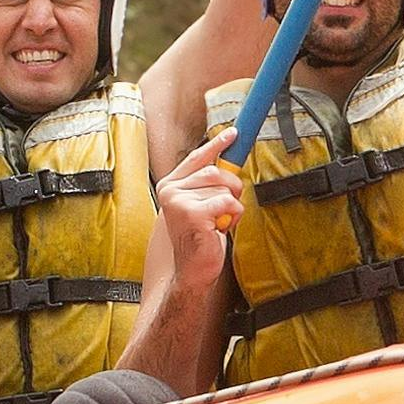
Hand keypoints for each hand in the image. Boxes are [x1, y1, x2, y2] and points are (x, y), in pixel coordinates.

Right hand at [149, 129, 243, 295]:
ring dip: (232, 206)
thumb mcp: (201, 205)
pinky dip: (233, 216)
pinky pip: (228, 203)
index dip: (217, 144)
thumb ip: (208, 185)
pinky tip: (220, 228)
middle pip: (216, 171)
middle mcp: (170, 190)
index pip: (197, 158)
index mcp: (170, 185)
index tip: (233, 133)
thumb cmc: (199, 238)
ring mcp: (179, 201)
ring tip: (219, 222)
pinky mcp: (193, 213)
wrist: (192, 270)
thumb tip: (229, 163)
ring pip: (224, 188)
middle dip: (231, 188)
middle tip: (227, 208)